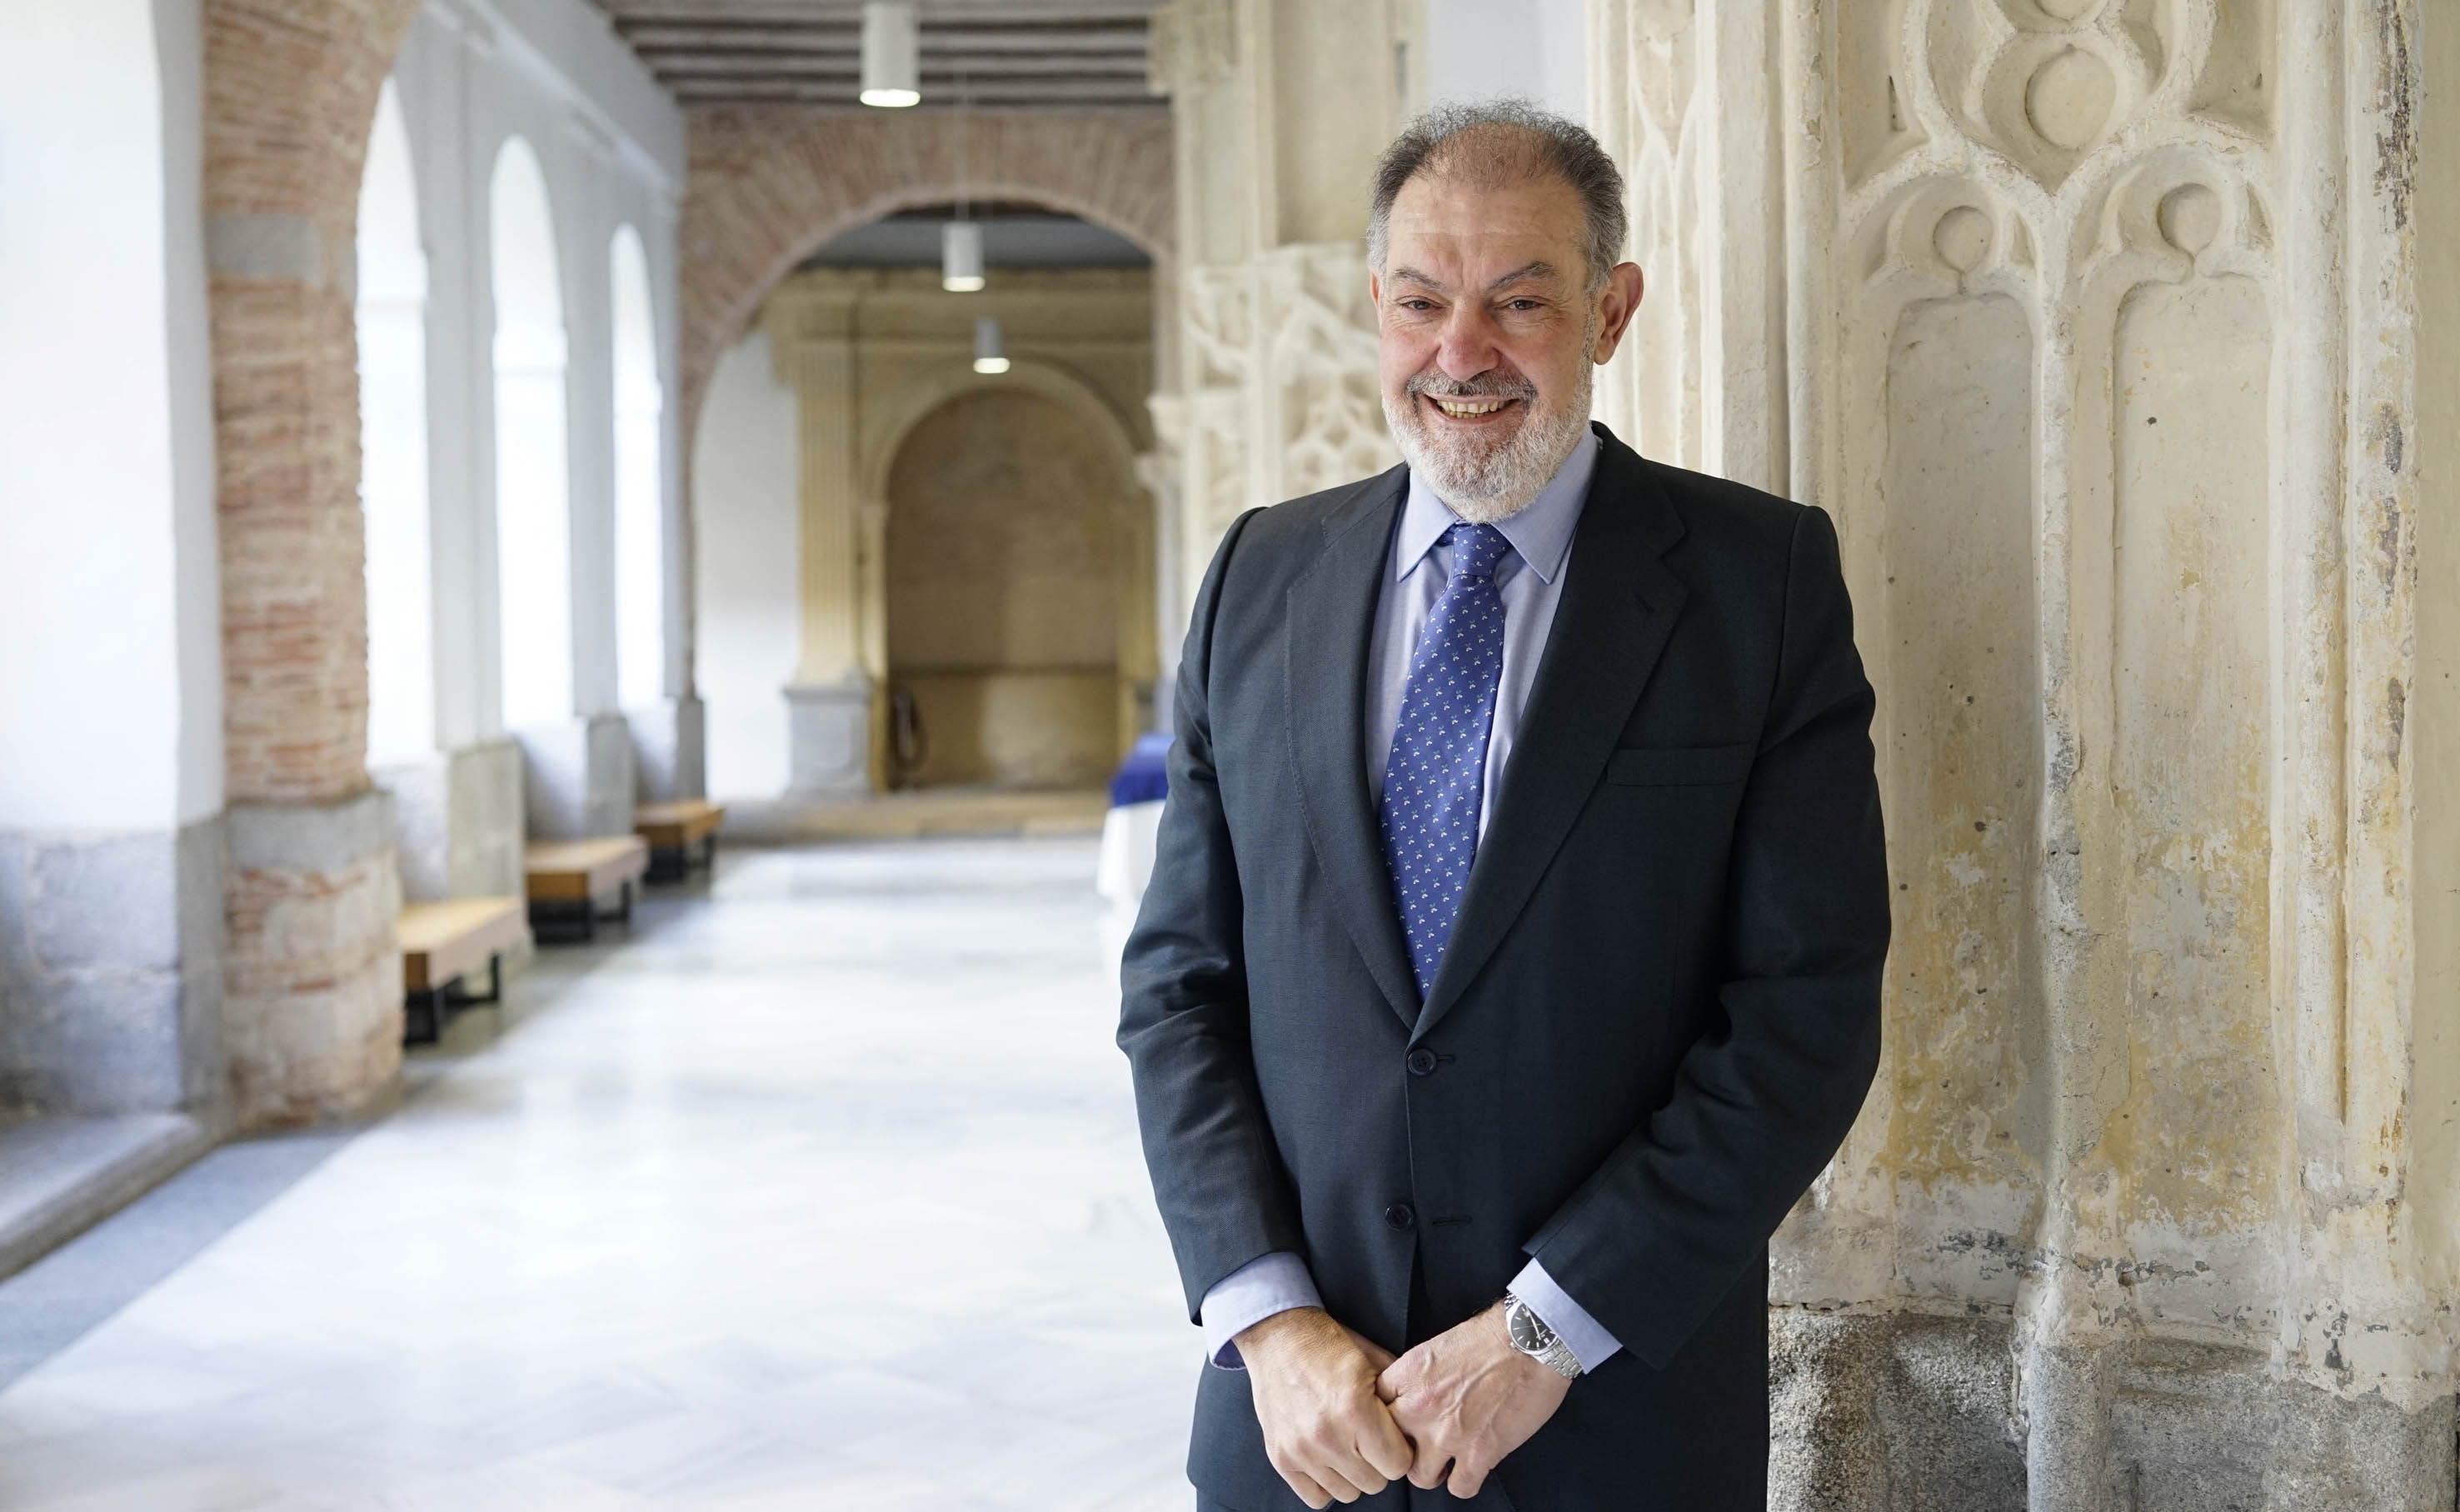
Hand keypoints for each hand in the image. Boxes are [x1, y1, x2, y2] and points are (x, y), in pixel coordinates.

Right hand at [1233, 1307, 1414, 1507]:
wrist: (1278, 1336)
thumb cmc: (1327, 1346)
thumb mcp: (1373, 1360)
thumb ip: (1399, 1396)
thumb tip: (1420, 1425)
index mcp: (1355, 1409)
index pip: (1398, 1465)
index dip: (1400, 1450)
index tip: (1392, 1438)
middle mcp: (1327, 1435)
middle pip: (1376, 1483)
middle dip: (1378, 1463)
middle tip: (1369, 1440)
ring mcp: (1300, 1450)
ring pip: (1348, 1493)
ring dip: (1353, 1474)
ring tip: (1347, 1446)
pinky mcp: (1280, 1457)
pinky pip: (1316, 1497)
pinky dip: (1325, 1483)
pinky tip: (1328, 1460)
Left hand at [1375, 1302, 1570, 1498]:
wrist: (1533, 1339)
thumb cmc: (1492, 1335)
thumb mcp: (1436, 1345)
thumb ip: (1416, 1377)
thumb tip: (1408, 1397)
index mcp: (1408, 1375)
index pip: (1372, 1410)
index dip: (1383, 1419)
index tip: (1394, 1423)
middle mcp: (1420, 1406)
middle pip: (1388, 1447)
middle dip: (1401, 1449)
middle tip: (1416, 1446)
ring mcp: (1448, 1433)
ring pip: (1418, 1476)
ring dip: (1431, 1471)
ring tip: (1443, 1463)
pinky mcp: (1480, 1453)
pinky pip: (1459, 1488)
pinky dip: (1465, 1482)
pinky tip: (1471, 1469)